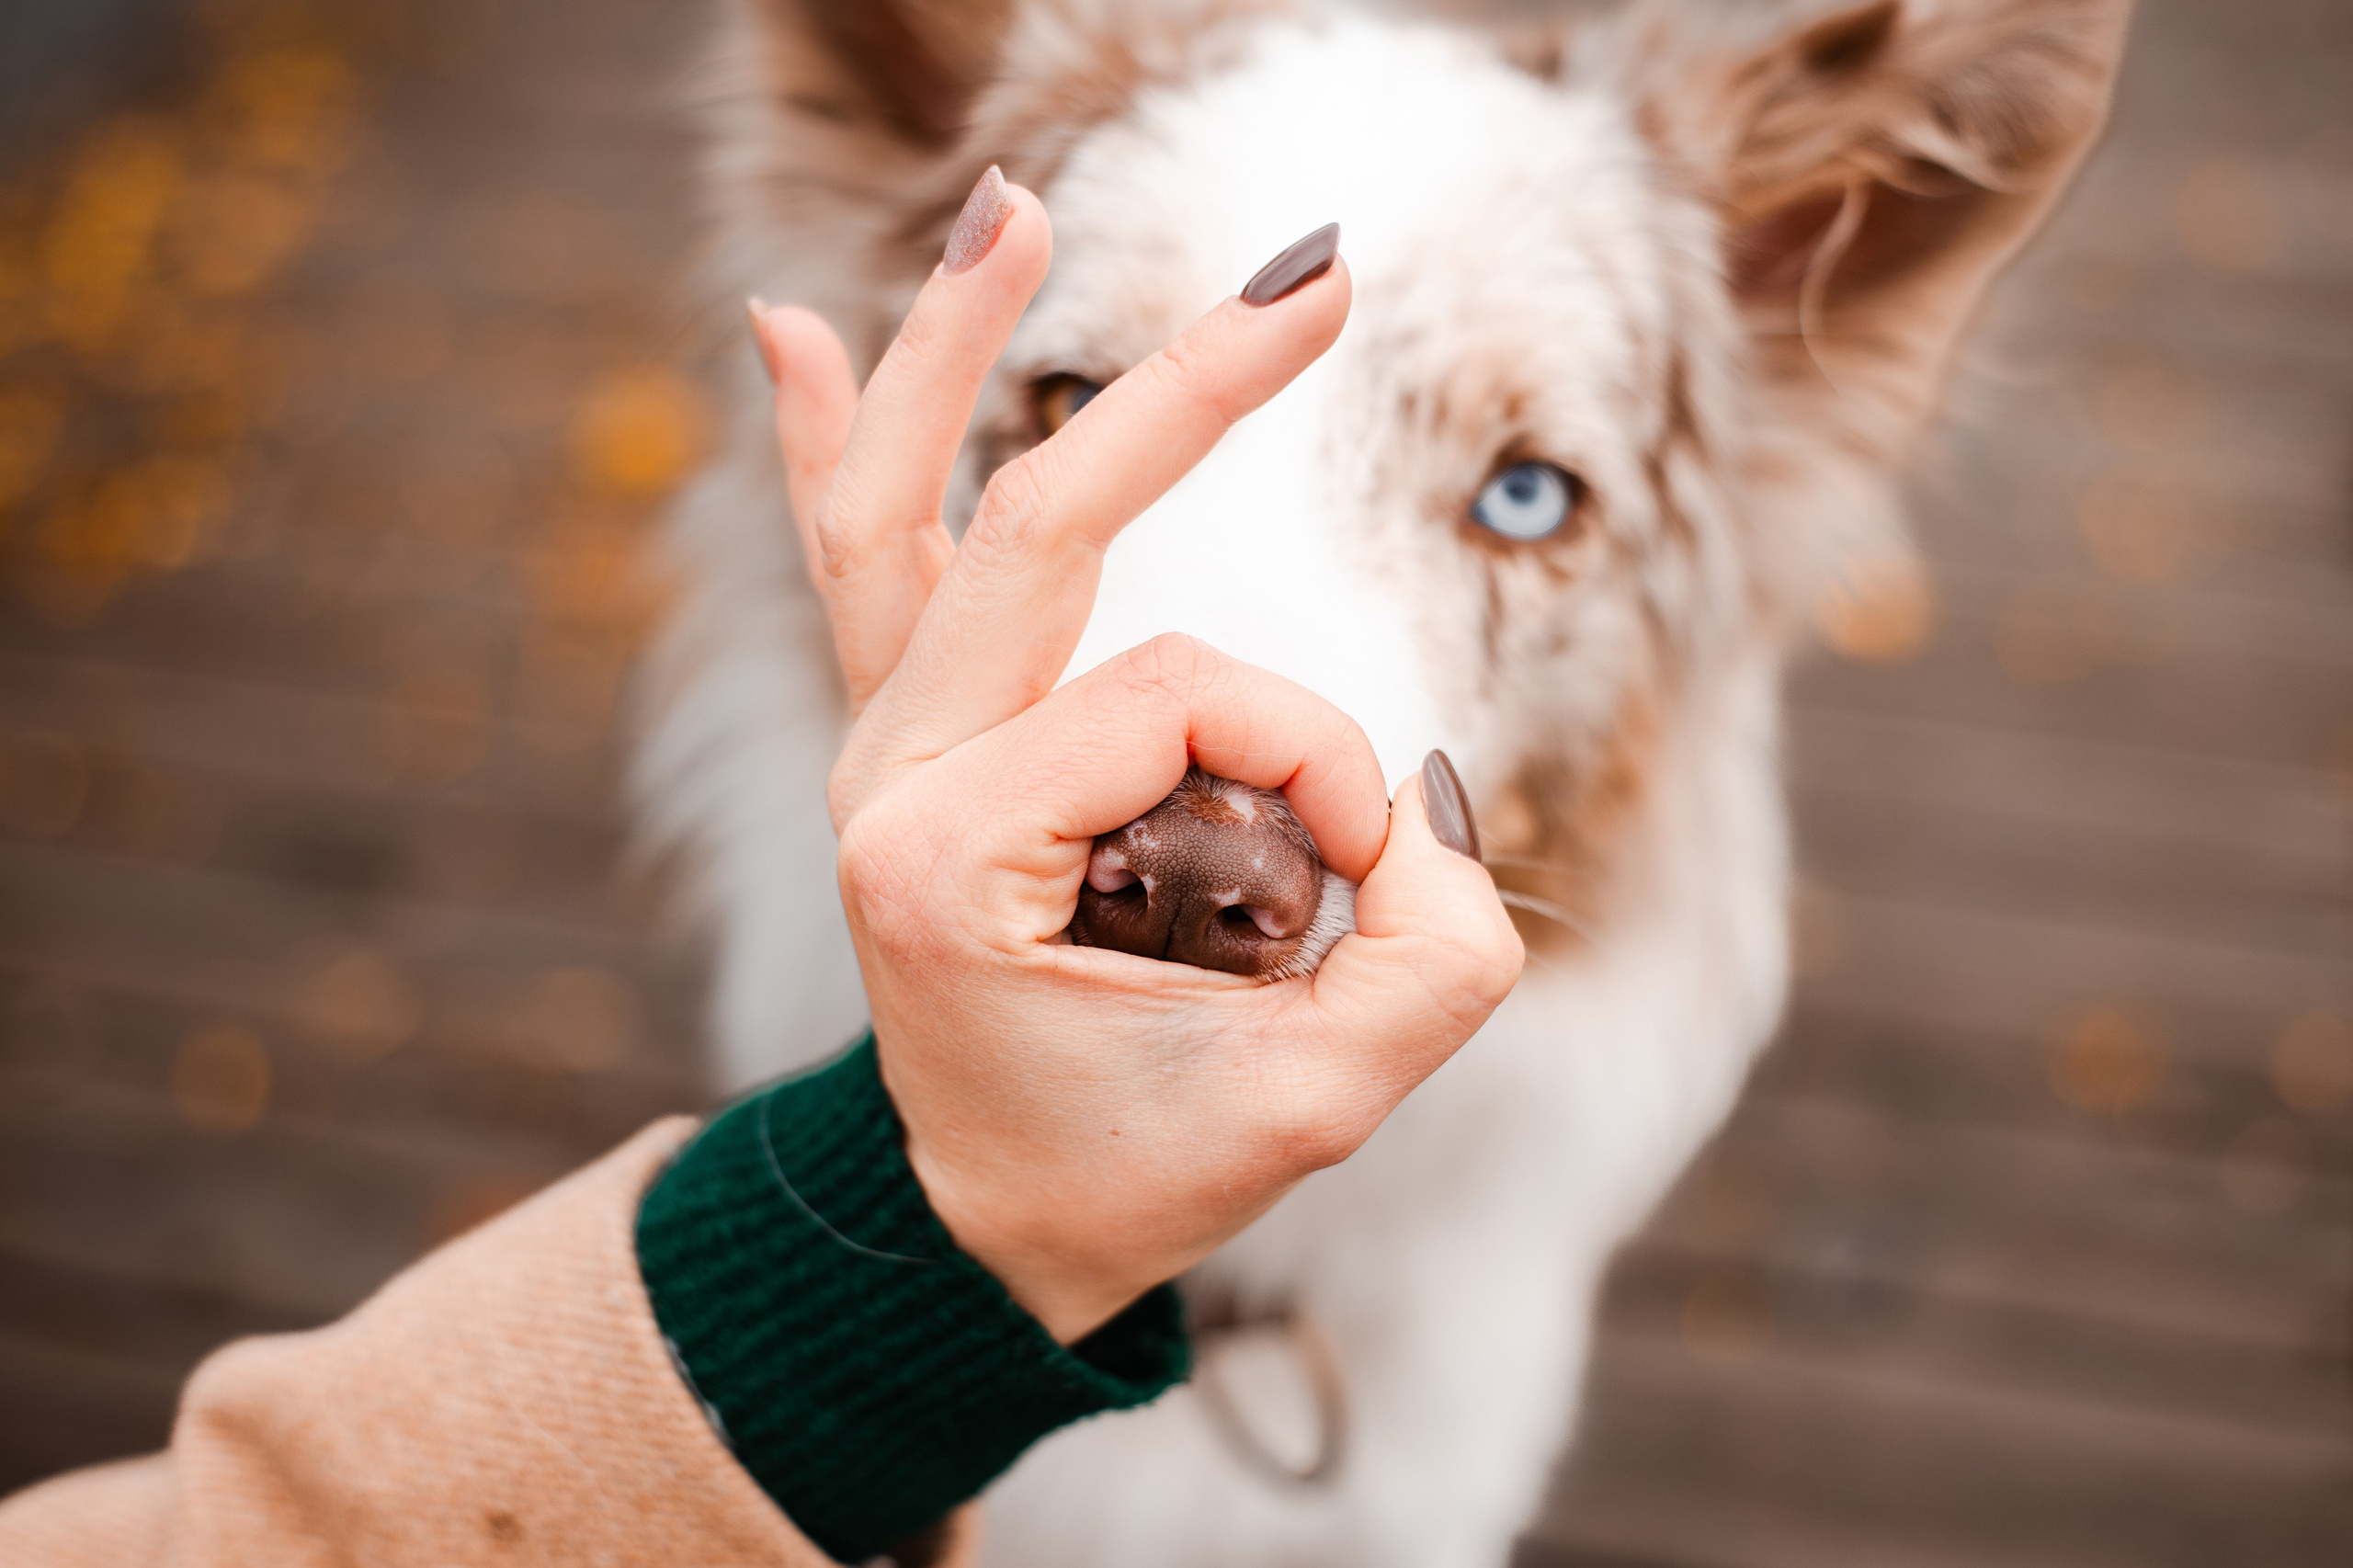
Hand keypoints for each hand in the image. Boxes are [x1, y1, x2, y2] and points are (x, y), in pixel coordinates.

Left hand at [749, 172, 1521, 1342]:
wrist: (979, 1225)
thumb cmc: (1133, 1168)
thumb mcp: (1317, 1104)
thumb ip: (1433, 956)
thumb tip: (1417, 794)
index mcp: (954, 855)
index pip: (1194, 697)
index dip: (1318, 762)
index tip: (1362, 880)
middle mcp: (892, 775)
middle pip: (1043, 521)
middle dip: (1197, 391)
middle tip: (1323, 272)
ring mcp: (883, 741)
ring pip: (898, 505)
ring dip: (953, 349)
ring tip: (1006, 209)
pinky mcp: (905, 734)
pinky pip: (859, 560)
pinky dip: (837, 443)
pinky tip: (785, 326)